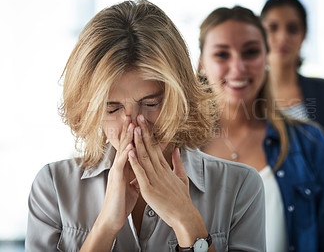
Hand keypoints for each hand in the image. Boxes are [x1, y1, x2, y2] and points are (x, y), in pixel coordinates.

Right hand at [97, 116, 139, 233]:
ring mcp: (116, 171)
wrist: (113, 217)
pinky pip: (121, 164)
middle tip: (131, 114)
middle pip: (124, 144)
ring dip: (126, 137)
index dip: (132, 134)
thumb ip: (135, 174)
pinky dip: (125, 154)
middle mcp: (119, 166)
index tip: (137, 121)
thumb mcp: (132, 184)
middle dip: (127, 129)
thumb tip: (142, 169)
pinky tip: (129, 146)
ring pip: (121, 150)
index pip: (128, 146)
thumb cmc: (122, 201)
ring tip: (131, 124)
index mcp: (124, 167)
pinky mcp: (116, 179)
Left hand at [128, 114, 207, 246]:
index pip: (155, 147)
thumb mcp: (182, 178)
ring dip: (138, 143)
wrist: (184, 215)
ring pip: (144, 158)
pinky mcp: (149, 190)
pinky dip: (134, 163)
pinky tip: (130, 152)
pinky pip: (140, 174)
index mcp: (165, 168)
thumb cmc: (182, 199)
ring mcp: (154, 180)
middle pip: (150, 148)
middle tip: (138, 117)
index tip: (144, 122)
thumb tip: (176, 149)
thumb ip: (177, 163)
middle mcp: (160, 171)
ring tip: (133, 129)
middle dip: (143, 132)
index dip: (149, 134)